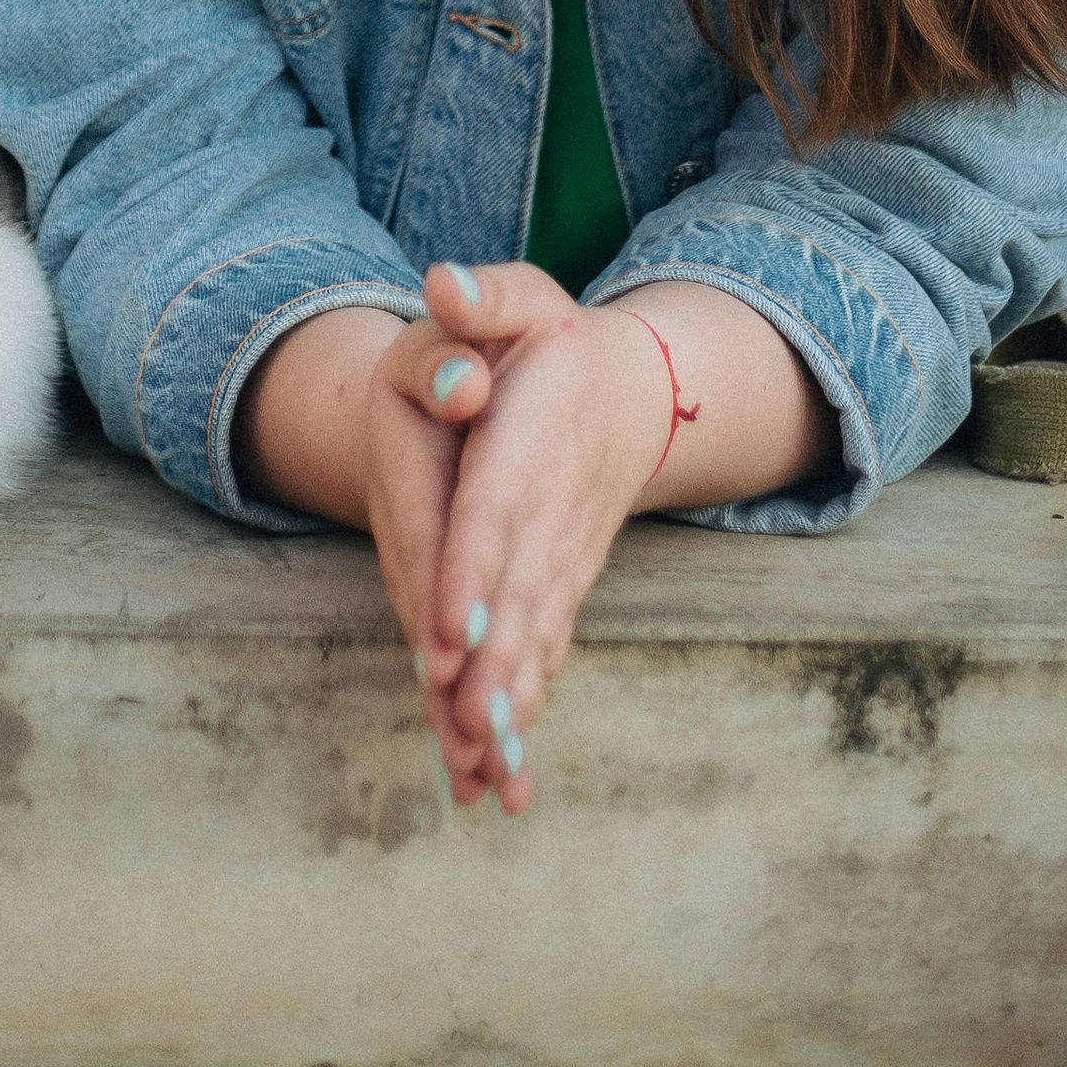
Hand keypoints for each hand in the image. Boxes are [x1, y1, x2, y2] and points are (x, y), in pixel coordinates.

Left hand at [365, 261, 664, 813]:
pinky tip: (503, 776)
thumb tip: (442, 288)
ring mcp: (560, 563)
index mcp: (531, 445)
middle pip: (515, 600)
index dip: (473, 571)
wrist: (624, 391)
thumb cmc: (550, 341)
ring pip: (531, 644)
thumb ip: (481, 295)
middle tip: (463, 738)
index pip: (497, 512)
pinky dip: (523, 714)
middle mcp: (551, 515)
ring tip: (482, 778)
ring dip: (507, 710)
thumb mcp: (519, 298)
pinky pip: (541, 657)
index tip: (448, 634)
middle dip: (489, 671)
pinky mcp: (559, 592)